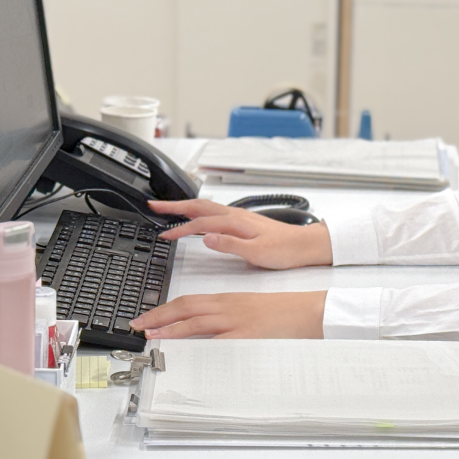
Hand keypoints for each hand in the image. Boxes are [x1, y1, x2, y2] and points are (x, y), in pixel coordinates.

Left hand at [130, 291, 326, 338]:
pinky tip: (187, 351)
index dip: (164, 309)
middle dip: (158, 316)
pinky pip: (218, 340)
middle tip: (137, 326)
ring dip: (170, 328)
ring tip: (151, 336)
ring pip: (196, 321)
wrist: (306, 311)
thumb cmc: (281, 311)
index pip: (188, 301)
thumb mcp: (248, 309)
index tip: (146, 318)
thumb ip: (225, 318)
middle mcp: (227, 307)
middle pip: (185, 307)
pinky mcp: (247, 335)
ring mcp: (236, 321)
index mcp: (227, 300)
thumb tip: (201, 332)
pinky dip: (200, 345)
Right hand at [150, 199, 331, 269]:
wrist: (304, 246)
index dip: (180, 228)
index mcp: (236, 222)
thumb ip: (230, 245)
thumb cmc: (285, 250)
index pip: (201, 222)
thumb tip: (206, 238)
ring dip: (186, 206)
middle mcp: (236, 216)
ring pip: (207, 207)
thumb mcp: (256, 252)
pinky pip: (215, 212)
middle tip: (154, 206)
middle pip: (200, 206)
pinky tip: (198, 218)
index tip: (164, 234)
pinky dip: (200, 212)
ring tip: (169, 208)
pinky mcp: (243, 222)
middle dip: (175, 205)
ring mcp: (240, 217)